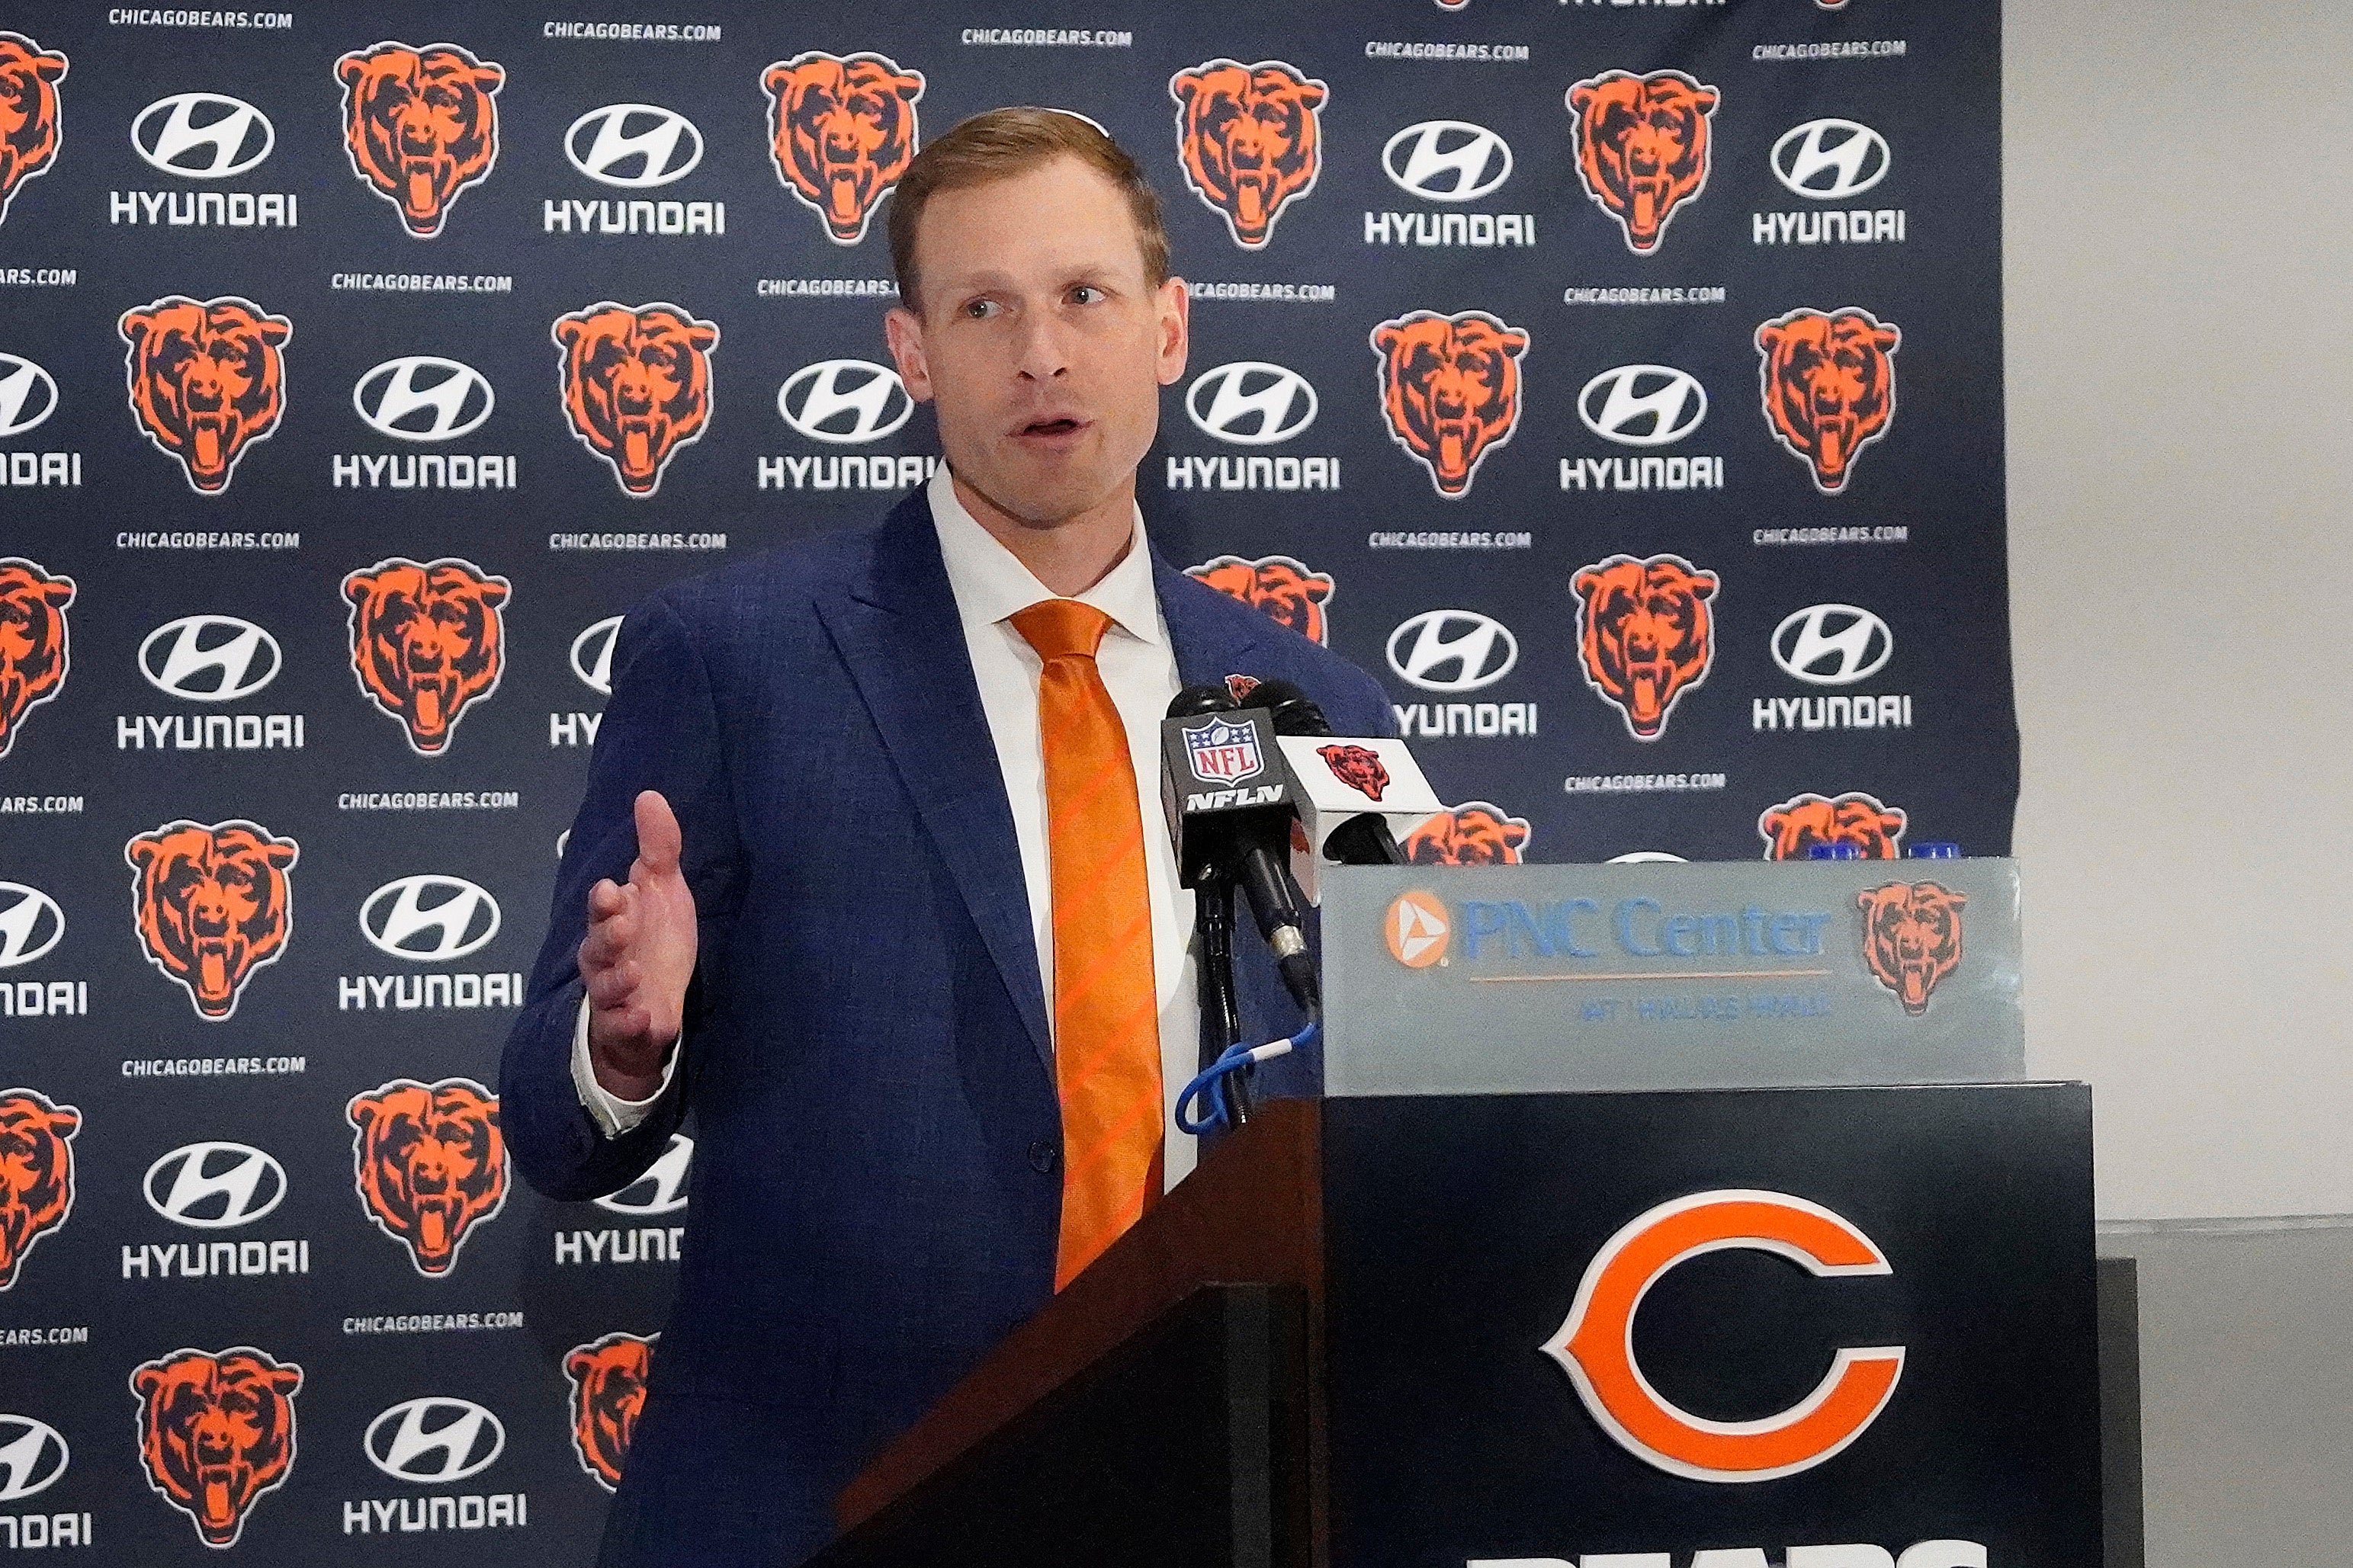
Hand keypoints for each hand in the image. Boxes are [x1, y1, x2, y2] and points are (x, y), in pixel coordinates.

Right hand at [579, 791, 697, 1100]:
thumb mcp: (664, 891)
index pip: (603, 908)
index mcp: (613, 921)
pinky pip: (621, 1027)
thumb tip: (649, 795)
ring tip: (634, 971)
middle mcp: (606, 957)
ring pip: (604, 986)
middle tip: (622, 922)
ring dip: (616, 978)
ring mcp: (613, 995)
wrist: (659, 1003)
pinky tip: (645, 1015)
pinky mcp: (626, 1027)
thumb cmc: (655, 940)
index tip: (615, 889)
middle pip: (596, 946)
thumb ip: (658, 847)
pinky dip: (630, 1021)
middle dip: (607, 934)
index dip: (606, 901)